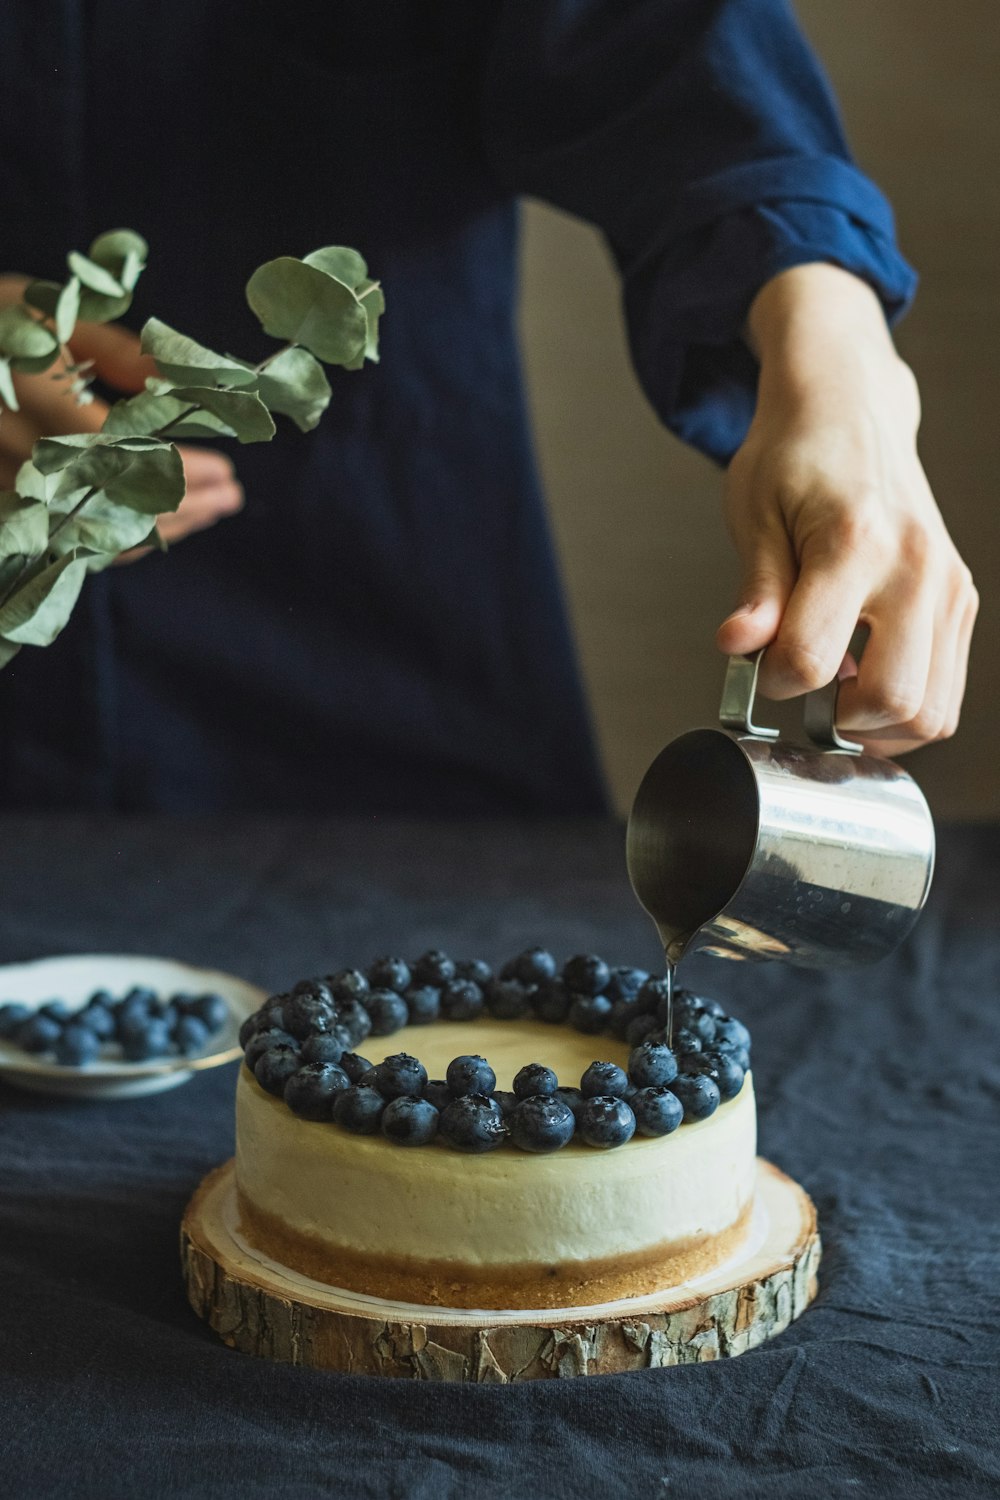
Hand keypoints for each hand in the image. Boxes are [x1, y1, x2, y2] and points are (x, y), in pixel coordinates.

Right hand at [0, 276, 242, 557]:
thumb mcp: (51, 317)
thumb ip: (114, 352)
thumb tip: (177, 384)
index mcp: (38, 406)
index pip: (130, 456)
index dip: (182, 469)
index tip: (225, 468)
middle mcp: (27, 460)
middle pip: (122, 503)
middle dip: (184, 505)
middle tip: (232, 497)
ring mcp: (15, 491)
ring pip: (99, 529)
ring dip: (162, 527)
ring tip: (212, 511)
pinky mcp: (11, 508)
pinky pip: (73, 538)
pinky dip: (120, 538)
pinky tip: (160, 528)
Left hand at [717, 264, 977, 756]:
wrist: (851, 410)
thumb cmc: (795, 456)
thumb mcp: (754, 513)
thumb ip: (756, 590)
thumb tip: (739, 648)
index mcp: (855, 543)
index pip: (812, 660)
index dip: (772, 681)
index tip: (758, 665)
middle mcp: (916, 567)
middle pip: (893, 701)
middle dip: (836, 720)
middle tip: (803, 696)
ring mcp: (947, 586)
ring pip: (933, 711)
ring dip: (878, 727)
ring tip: (836, 695)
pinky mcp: (960, 598)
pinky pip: (946, 689)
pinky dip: (906, 706)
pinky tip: (863, 679)